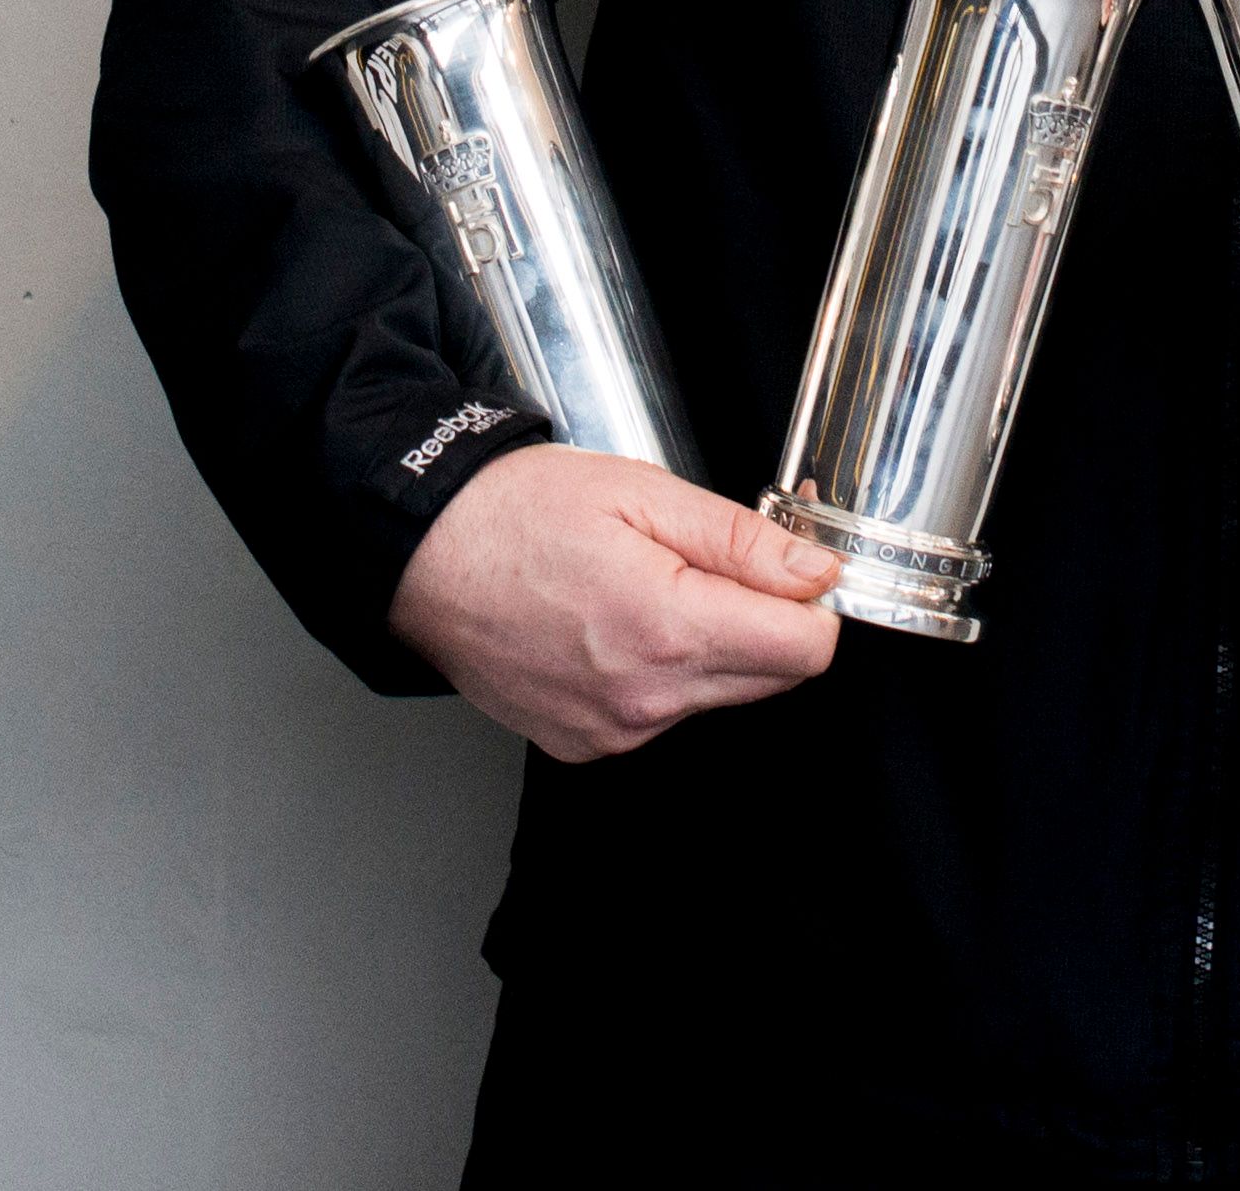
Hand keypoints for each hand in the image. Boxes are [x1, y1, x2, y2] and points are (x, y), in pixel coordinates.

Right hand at [387, 449, 843, 761]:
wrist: (425, 555)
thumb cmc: (518, 513)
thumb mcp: (642, 494)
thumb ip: (741, 540)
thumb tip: (814, 574)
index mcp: (668, 628)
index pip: (806, 650)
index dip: (812, 601)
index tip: (791, 567)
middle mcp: (645, 699)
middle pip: (771, 678)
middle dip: (763, 620)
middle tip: (711, 562)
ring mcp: (614, 732)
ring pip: (716, 697)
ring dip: (708, 647)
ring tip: (648, 588)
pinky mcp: (587, 745)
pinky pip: (662, 714)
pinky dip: (658, 674)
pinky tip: (614, 626)